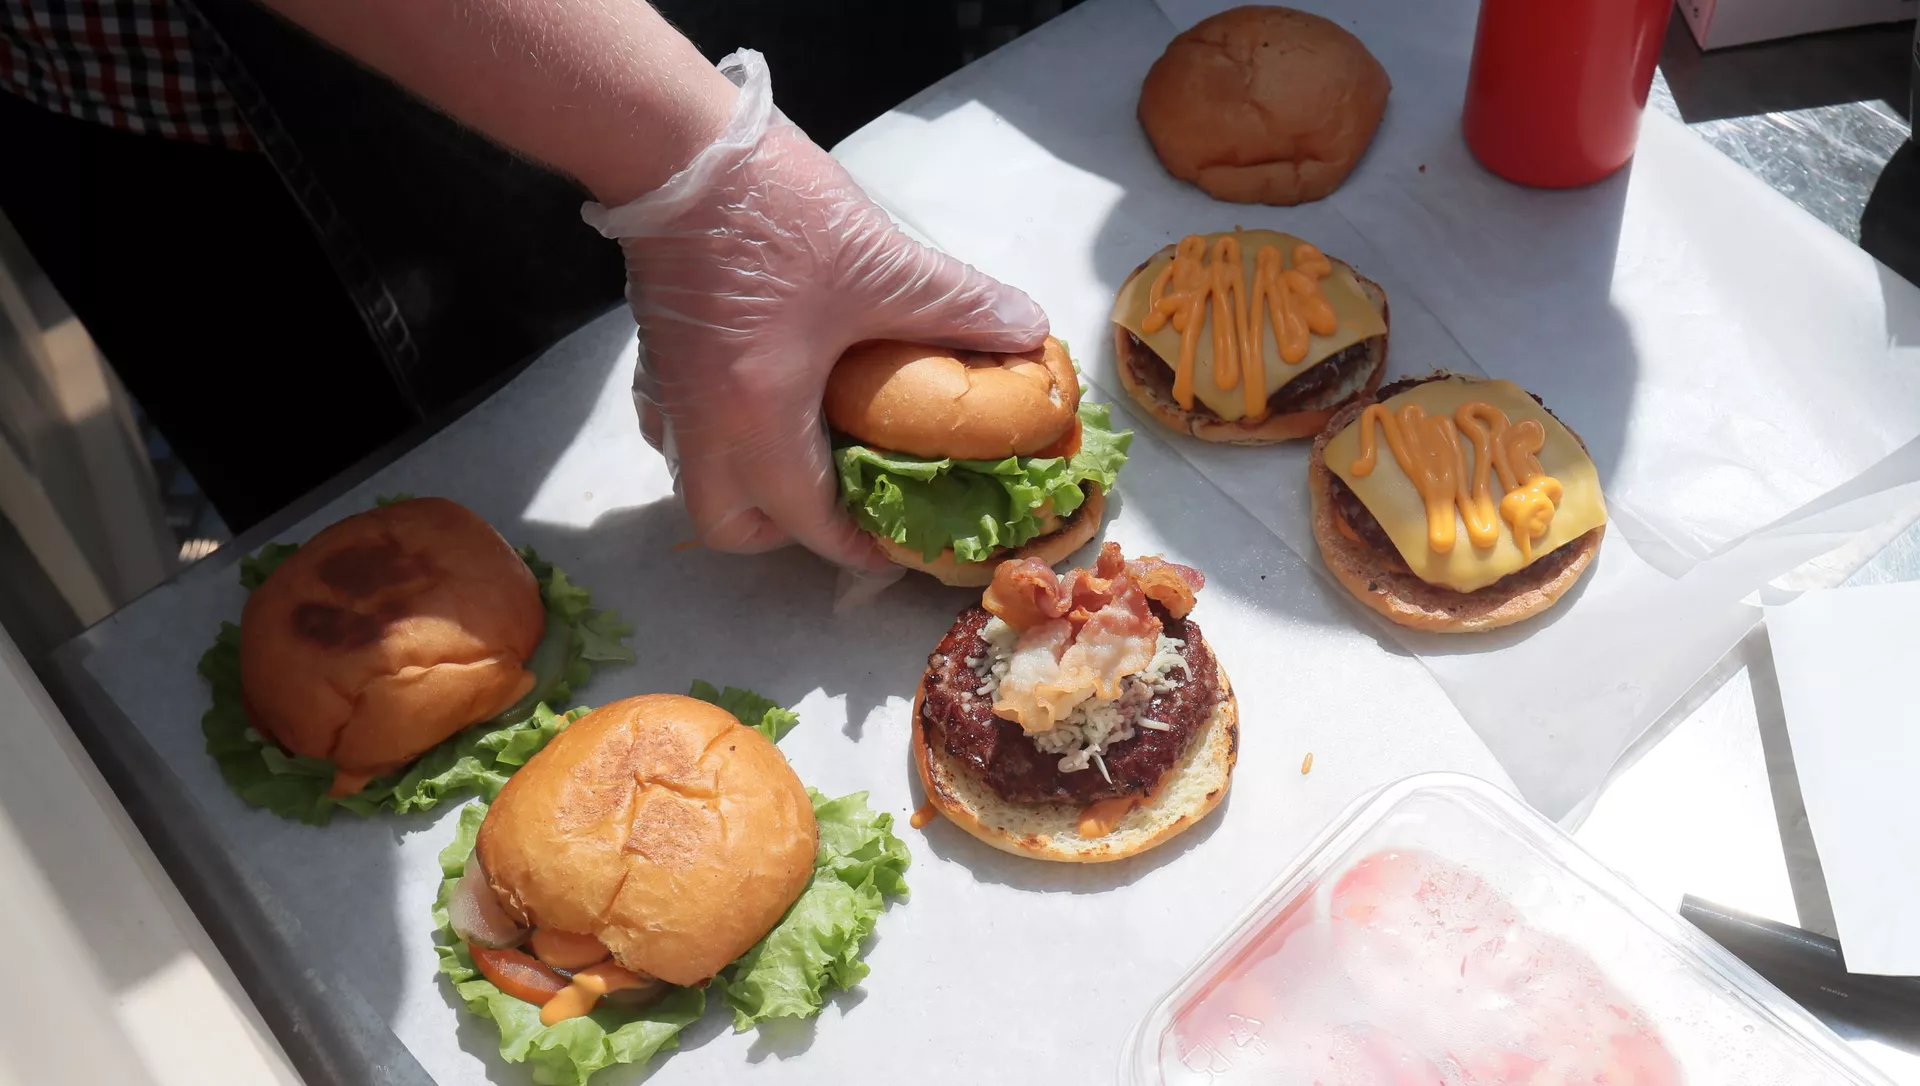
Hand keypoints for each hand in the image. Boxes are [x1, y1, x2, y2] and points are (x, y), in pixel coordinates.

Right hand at [584, 50, 1047, 569]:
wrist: (673, 147)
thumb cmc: (774, 214)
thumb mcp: (882, 265)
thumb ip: (960, 307)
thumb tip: (1026, 330)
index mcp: (758, 420)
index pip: (806, 522)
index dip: (858, 547)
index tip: (896, 548)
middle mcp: (703, 423)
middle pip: (729, 525)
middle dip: (785, 533)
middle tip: (840, 505)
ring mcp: (670, 389)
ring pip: (696, 478)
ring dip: (748, 487)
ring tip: (806, 456)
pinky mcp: (656, 352)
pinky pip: (680, 427)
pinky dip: (719, 435)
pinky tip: (761, 397)